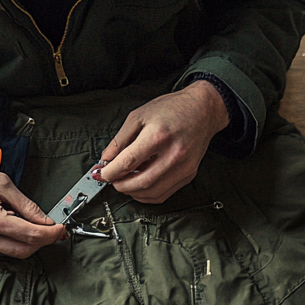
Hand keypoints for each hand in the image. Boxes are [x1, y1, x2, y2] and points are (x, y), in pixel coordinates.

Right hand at [0, 152, 63, 257]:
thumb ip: (26, 204)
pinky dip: (13, 243)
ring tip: (32, 225)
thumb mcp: (1, 182)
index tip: (60, 228)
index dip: (51, 233)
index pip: (31, 235)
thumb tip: (45, 220)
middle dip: (43, 241)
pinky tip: (13, 228)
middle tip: (53, 230)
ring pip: (14, 254)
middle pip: (25, 250)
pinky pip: (0, 252)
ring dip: (29, 243)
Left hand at [97, 80, 228, 203]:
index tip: (102, 174)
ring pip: (152, 193)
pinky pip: (164, 194)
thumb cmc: (171, 109)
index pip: (128, 162)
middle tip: (112, 180)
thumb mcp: (139, 116)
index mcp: (158, 136)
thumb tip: (105, 160)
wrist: (202, 110)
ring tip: (125, 181)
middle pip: (141, 182)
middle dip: (120, 185)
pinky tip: (140, 185)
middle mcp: (173, 154)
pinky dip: (147, 194)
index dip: (110, 172)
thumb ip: (119, 140)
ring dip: (133, 192)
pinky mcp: (188, 175)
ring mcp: (183, 167)